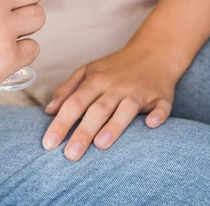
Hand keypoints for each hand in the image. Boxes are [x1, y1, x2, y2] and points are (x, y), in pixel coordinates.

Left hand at [43, 42, 178, 160]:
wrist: (153, 52)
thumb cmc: (115, 67)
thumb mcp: (88, 71)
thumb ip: (68, 90)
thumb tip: (49, 111)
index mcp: (96, 80)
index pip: (75, 102)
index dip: (61, 122)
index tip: (48, 144)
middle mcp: (116, 86)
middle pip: (97, 109)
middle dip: (83, 132)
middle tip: (69, 156)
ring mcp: (139, 92)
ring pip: (126, 109)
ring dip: (115, 125)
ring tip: (101, 145)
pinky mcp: (161, 97)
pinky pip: (161, 107)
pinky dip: (157, 115)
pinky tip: (151, 124)